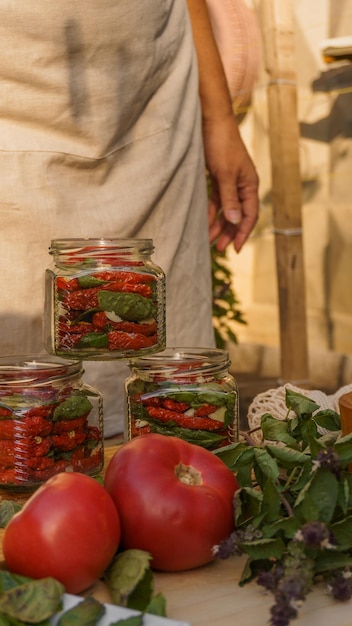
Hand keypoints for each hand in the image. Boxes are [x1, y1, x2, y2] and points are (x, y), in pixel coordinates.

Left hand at [204, 113, 258, 252]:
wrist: (210, 120)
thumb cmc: (221, 144)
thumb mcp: (225, 174)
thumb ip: (230, 199)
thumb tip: (236, 221)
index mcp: (250, 184)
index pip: (250, 215)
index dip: (243, 233)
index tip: (235, 248)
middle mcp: (242, 184)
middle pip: (238, 215)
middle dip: (229, 232)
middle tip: (218, 248)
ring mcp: (230, 181)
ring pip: (226, 209)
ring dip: (218, 224)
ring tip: (208, 239)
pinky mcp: (218, 177)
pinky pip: (216, 200)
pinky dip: (211, 211)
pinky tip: (204, 221)